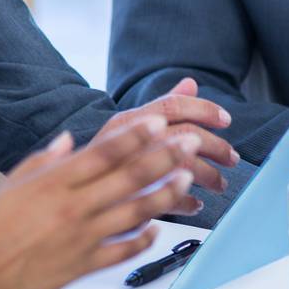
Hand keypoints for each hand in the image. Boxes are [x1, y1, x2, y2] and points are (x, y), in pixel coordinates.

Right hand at [0, 115, 200, 288]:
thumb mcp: (8, 186)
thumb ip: (42, 161)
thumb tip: (68, 141)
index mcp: (52, 184)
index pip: (104, 152)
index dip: (135, 136)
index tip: (159, 122)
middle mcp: (72, 208)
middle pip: (128, 177)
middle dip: (164, 158)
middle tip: (190, 143)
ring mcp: (81, 239)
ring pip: (135, 212)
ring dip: (165, 194)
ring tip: (188, 178)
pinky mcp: (83, 267)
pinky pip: (124, 251)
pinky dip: (144, 239)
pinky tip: (158, 229)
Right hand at [99, 77, 238, 205]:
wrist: (57, 203)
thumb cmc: (94, 164)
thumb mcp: (120, 128)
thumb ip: (158, 106)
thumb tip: (191, 83)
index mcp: (123, 123)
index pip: (171, 106)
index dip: (204, 109)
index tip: (225, 119)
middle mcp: (126, 144)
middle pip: (184, 136)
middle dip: (215, 146)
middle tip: (231, 157)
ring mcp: (128, 174)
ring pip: (183, 170)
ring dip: (209, 176)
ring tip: (219, 184)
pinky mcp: (128, 204)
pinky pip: (169, 203)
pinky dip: (188, 204)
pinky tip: (195, 205)